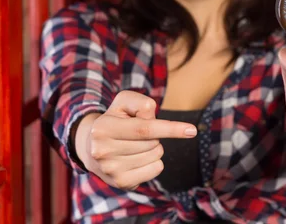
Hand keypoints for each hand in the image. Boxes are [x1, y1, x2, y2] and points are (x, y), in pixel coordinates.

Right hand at [74, 91, 197, 189]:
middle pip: (153, 142)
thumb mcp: (124, 102)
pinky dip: (153, 162)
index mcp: (103, 128)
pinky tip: (137, 158)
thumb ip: (140, 102)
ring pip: (156, 155)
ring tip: (135, 145)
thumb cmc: (116, 119)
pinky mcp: (122, 183)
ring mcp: (112, 170)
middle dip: (154, 135)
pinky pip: (156, 169)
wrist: (92, 148)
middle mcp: (103, 151)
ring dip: (153, 148)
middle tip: (137, 133)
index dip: (170, 128)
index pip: (145, 128)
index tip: (192, 130)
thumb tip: (153, 117)